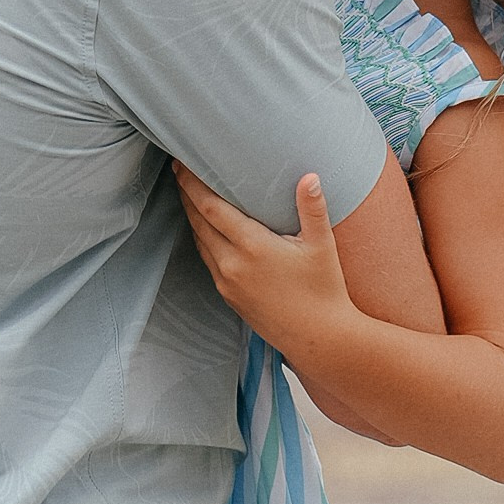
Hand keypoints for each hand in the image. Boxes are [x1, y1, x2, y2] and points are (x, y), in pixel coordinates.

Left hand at [174, 166, 355, 371]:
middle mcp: (232, 264)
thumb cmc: (324, 290)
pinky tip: (206, 230)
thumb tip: (309, 177)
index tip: (183, 164)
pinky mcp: (229, 296)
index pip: (211, 208)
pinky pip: (208, 260)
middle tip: (179, 170)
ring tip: (188, 194)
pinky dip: (202, 239)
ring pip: (200, 242)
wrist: (319, 339)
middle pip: (198, 221)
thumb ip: (313, 208)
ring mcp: (227, 282)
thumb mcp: (321, 246)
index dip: (193, 184)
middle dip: (186, 194)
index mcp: (252, 247)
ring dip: (192, 216)